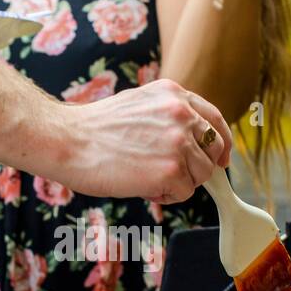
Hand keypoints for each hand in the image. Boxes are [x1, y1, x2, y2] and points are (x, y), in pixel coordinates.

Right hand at [55, 80, 232, 201]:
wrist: (68, 141)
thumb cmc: (94, 129)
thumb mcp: (139, 104)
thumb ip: (168, 115)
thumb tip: (190, 139)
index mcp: (174, 94)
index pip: (215, 119)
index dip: (221, 142)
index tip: (222, 158)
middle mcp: (182, 114)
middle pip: (214, 149)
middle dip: (199, 166)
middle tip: (175, 175)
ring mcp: (179, 142)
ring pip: (202, 174)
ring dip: (179, 182)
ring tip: (147, 176)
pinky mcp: (172, 170)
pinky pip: (185, 193)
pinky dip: (166, 196)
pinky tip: (142, 186)